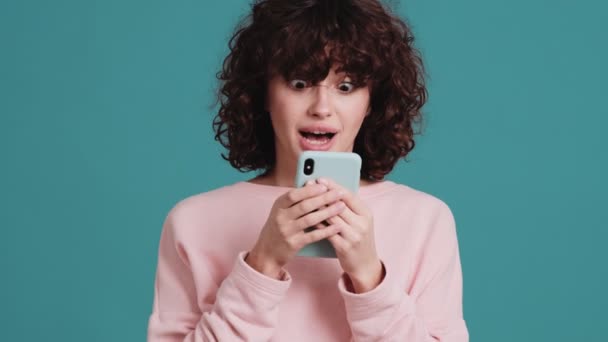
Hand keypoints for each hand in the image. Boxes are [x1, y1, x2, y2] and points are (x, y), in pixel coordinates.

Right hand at [246, 181, 345, 278]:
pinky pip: (313, 236)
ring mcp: (287, 231)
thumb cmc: (278, 227)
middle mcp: (281, 217)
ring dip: (328, 212)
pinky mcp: (294, 244)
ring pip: (310, 219)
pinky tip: (337, 226)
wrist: (267, 251)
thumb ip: (295, 200)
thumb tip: (314, 185)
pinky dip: (326, 231)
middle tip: (339, 193)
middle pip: (305, 206)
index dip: (310, 190)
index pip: (294, 194)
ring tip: (341, 206)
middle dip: (324, 198)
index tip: (325, 185)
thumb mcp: (281, 211)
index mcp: (279, 205)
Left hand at [315, 178, 383, 292]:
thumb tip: (329, 190)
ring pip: (331, 217)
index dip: (333, 186)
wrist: (366, 265)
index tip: (320, 178)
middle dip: (321, 193)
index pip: (348, 195)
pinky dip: (316, 223)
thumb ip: (348, 208)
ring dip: (316, 206)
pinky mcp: (344, 247)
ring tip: (304, 198)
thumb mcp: (360, 221)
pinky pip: (326, 232)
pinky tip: (307, 217)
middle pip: (338, 204)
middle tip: (308, 185)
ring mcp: (353, 235)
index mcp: (366, 213)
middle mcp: (361, 223)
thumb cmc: (359, 239)